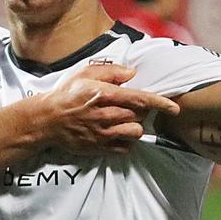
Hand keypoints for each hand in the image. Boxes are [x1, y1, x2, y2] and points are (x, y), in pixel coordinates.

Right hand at [44, 63, 179, 154]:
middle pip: (140, 116)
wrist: (46, 120)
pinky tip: (117, 133)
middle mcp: (106, 115)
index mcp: (105, 95)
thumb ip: (111, 72)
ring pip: (135, 132)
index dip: (161, 103)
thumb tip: (132, 74)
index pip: (141, 99)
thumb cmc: (66, 94)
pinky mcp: (100, 147)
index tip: (174, 107)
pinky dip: (126, 141)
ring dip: (135, 126)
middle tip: (131, 106)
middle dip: (142, 111)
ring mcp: (104, 134)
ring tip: (124, 120)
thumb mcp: (85, 74)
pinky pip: (125, 147)